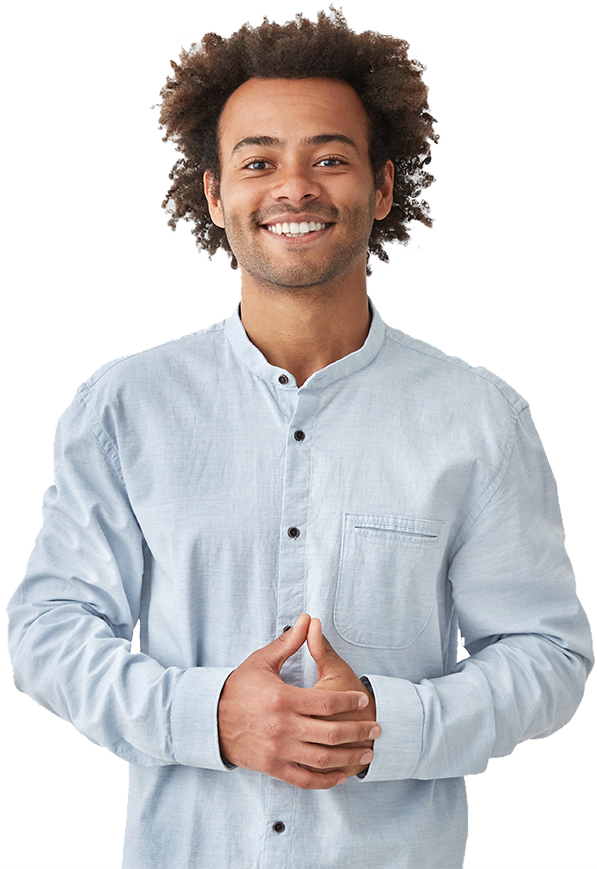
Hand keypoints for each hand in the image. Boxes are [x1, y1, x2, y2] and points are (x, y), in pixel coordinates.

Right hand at [217, 614, 377, 788]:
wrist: (210, 719)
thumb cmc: (238, 687)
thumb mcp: (262, 661)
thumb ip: (289, 643)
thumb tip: (308, 619)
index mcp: (282, 699)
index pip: (328, 704)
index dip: (351, 702)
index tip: (364, 699)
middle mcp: (282, 727)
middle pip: (331, 733)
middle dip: (359, 732)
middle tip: (377, 728)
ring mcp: (277, 750)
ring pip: (322, 758)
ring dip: (349, 757)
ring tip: (367, 752)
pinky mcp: (273, 767)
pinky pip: (305, 778)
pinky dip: (326, 780)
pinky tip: (340, 774)